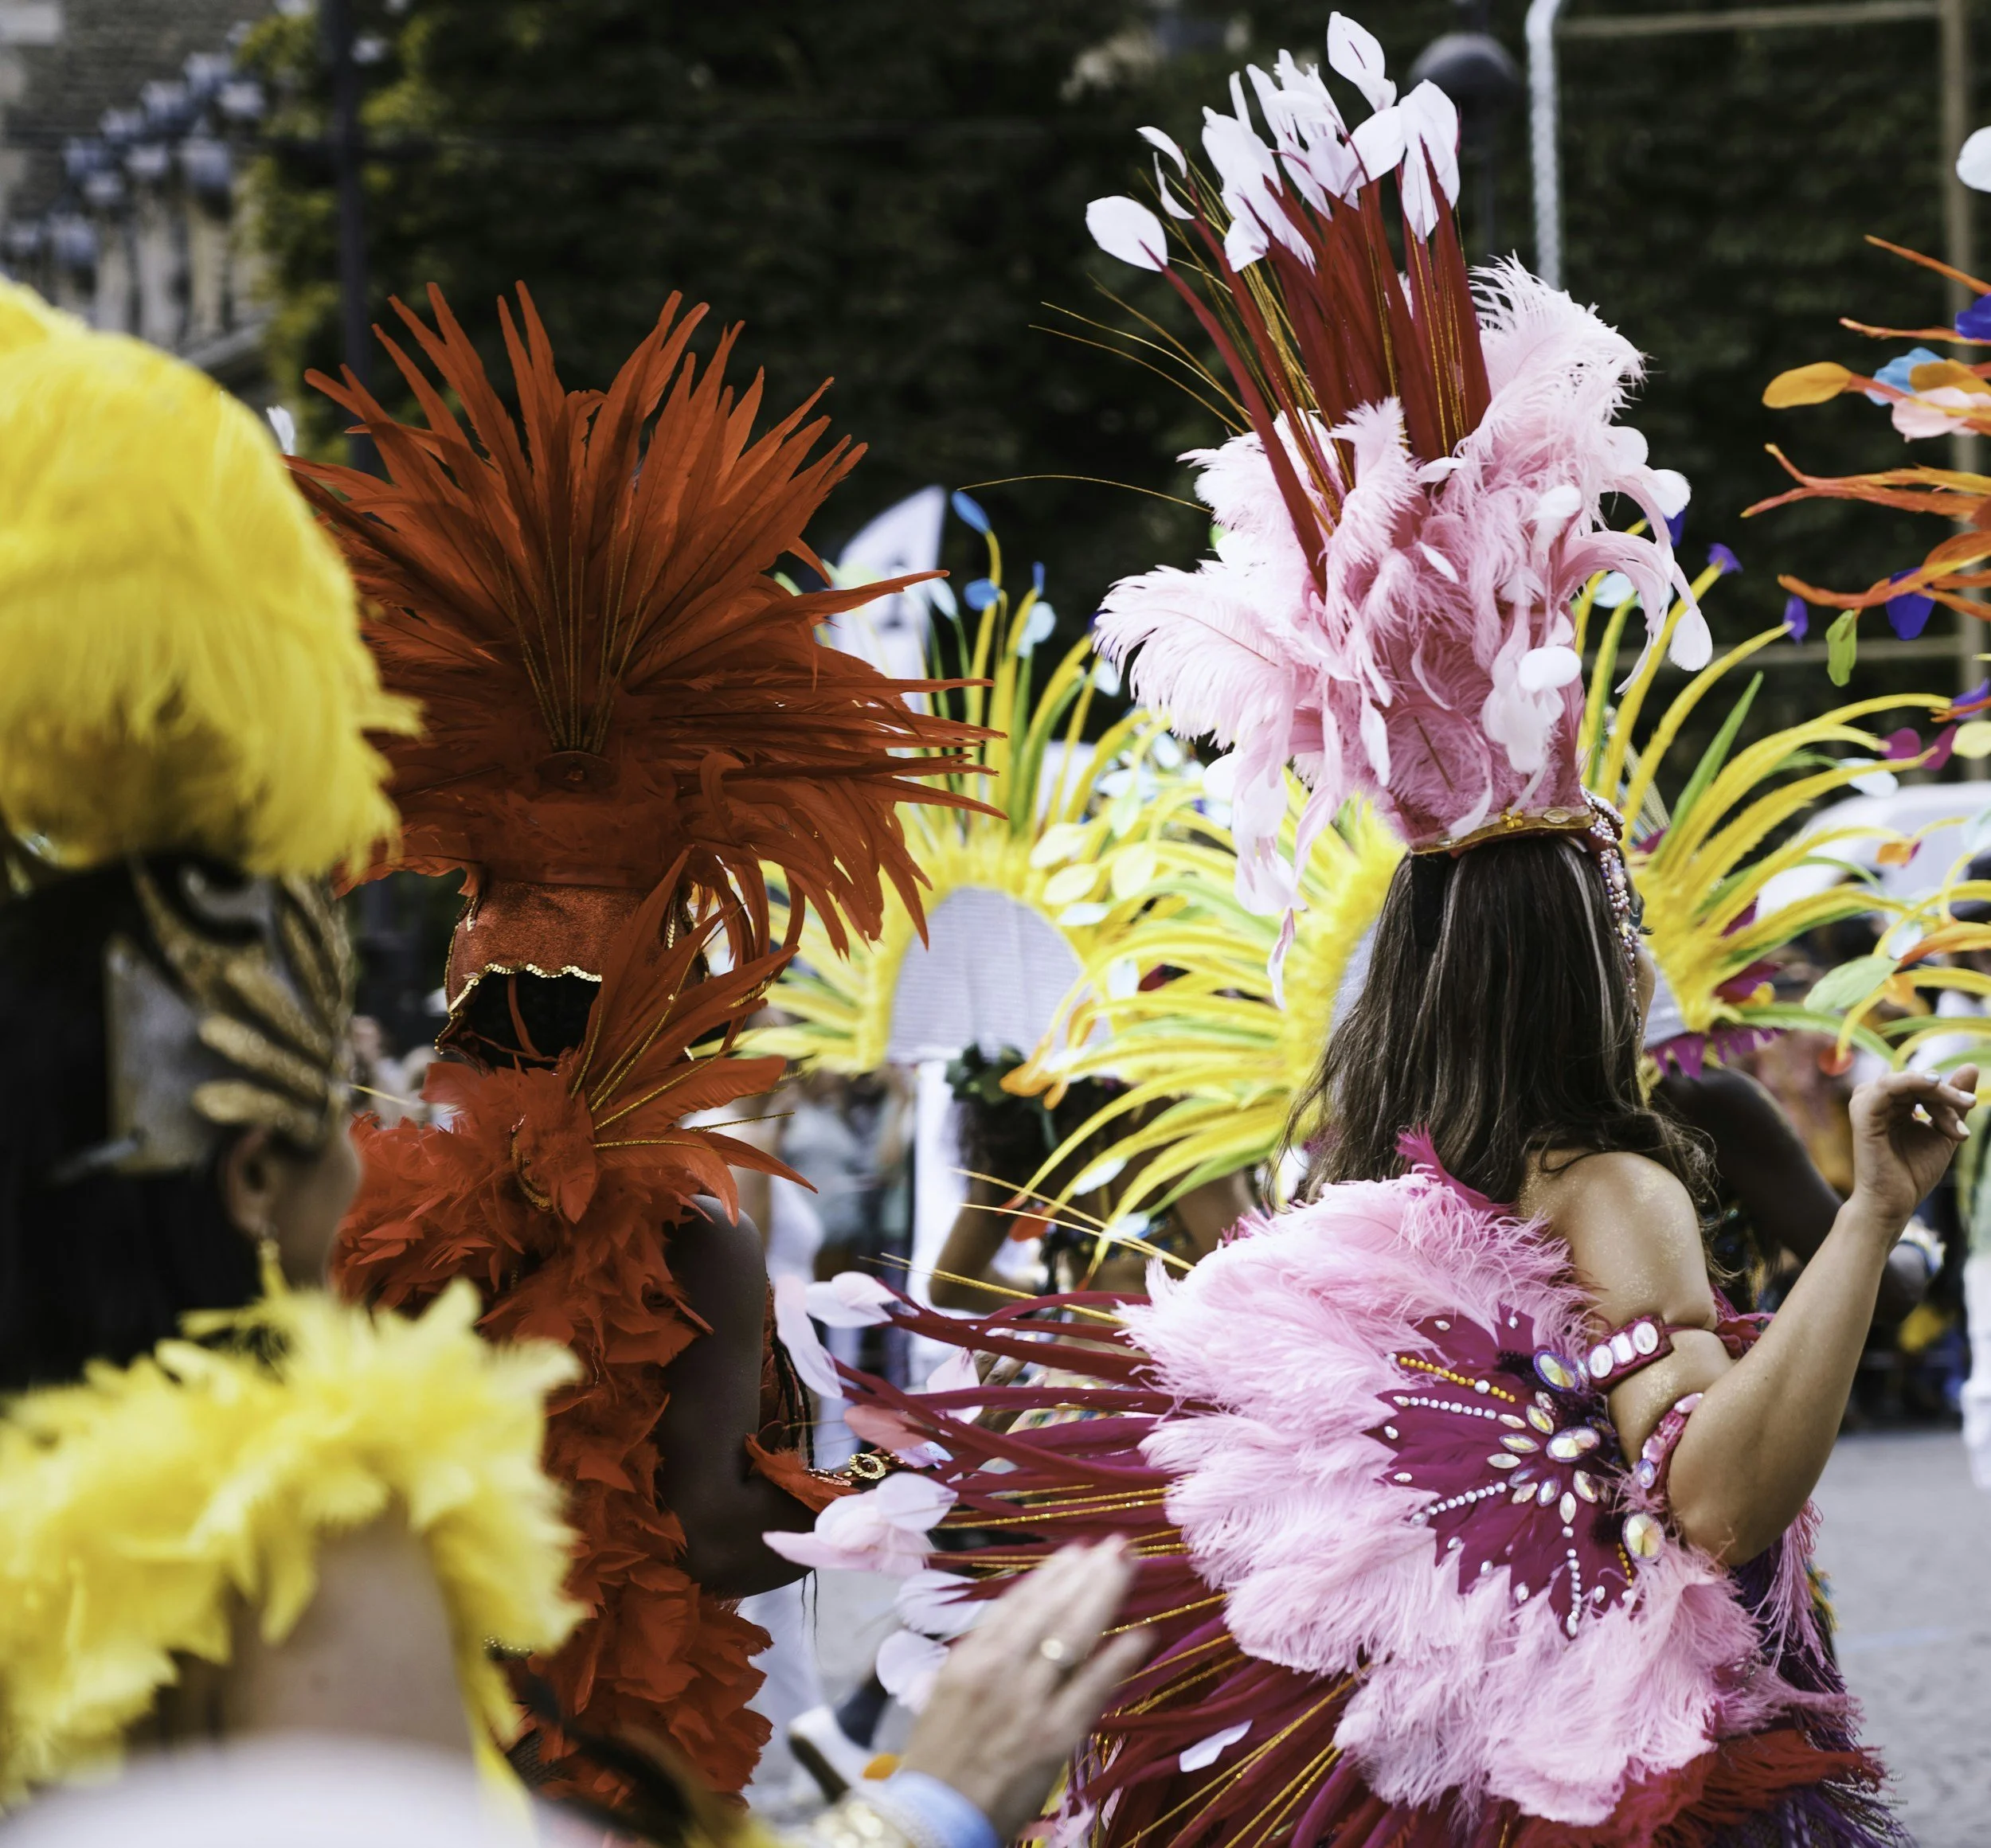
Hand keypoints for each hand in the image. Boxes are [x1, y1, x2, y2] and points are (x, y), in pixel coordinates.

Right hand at [897, 1539, 1150, 1839]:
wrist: (935, 1818)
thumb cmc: (938, 1757)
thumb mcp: (947, 1692)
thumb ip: (984, 1657)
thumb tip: (1021, 1625)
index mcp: (971, 1657)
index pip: (1018, 1603)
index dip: (1052, 1575)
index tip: (1077, 1552)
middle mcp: (1001, 1670)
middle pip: (1052, 1609)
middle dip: (1087, 1572)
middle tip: (1116, 1544)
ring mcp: (1030, 1701)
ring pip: (1074, 1636)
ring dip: (1105, 1596)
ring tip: (1129, 1567)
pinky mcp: (1055, 1735)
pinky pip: (1093, 1688)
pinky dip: (1119, 1657)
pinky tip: (1142, 1633)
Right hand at [1846, 1064, 1977, 1231]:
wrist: (1894, 1203)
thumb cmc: (1913, 1172)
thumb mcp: (1943, 1132)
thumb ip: (1953, 1104)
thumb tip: (1970, 1066)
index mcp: (1893, 1106)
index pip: (1923, 1087)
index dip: (1949, 1097)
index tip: (1968, 1121)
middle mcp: (1877, 1102)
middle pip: (1916, 1082)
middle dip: (1946, 1093)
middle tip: (1970, 1105)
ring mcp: (1867, 1107)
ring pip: (1903, 1081)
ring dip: (1935, 1088)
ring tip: (1960, 1104)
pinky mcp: (1862, 1115)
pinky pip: (1884, 1088)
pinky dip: (1908, 1081)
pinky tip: (1932, 1083)